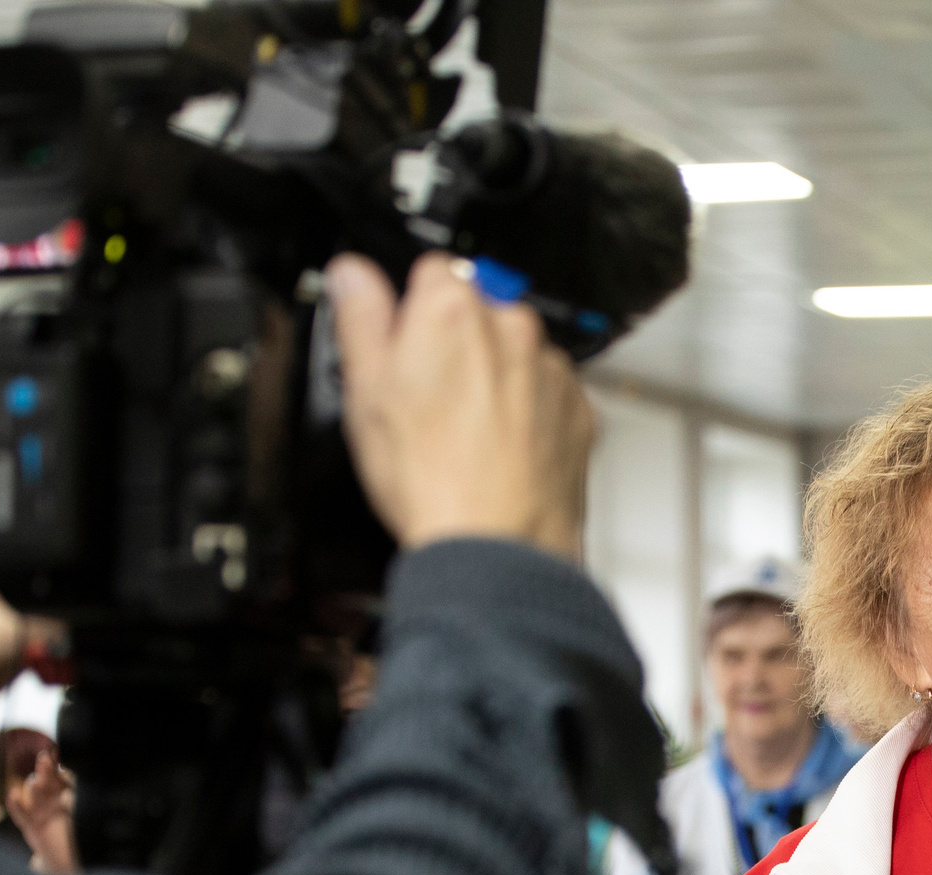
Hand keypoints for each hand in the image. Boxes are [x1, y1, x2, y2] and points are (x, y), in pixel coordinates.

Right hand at [8, 748, 81, 874]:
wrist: (68, 860)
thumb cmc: (78, 833)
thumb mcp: (82, 812)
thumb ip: (79, 796)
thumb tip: (79, 779)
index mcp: (65, 792)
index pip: (60, 775)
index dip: (57, 765)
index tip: (57, 754)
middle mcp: (50, 798)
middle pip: (46, 780)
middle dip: (45, 769)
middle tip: (45, 758)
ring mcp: (39, 811)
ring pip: (33, 794)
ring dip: (33, 786)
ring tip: (36, 781)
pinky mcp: (30, 826)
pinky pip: (21, 814)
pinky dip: (16, 804)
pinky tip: (13, 795)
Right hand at [327, 253, 594, 560]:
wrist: (497, 546)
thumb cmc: (431, 478)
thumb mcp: (366, 392)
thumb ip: (360, 318)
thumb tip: (352, 276)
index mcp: (451, 308)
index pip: (429, 271)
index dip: (410, 311)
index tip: (403, 346)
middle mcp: (512, 326)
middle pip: (477, 311)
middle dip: (455, 344)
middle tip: (430, 400)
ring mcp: (551, 368)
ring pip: (515, 354)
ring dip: (495, 377)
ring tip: (466, 434)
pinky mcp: (578, 408)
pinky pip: (548, 393)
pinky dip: (530, 411)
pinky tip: (500, 449)